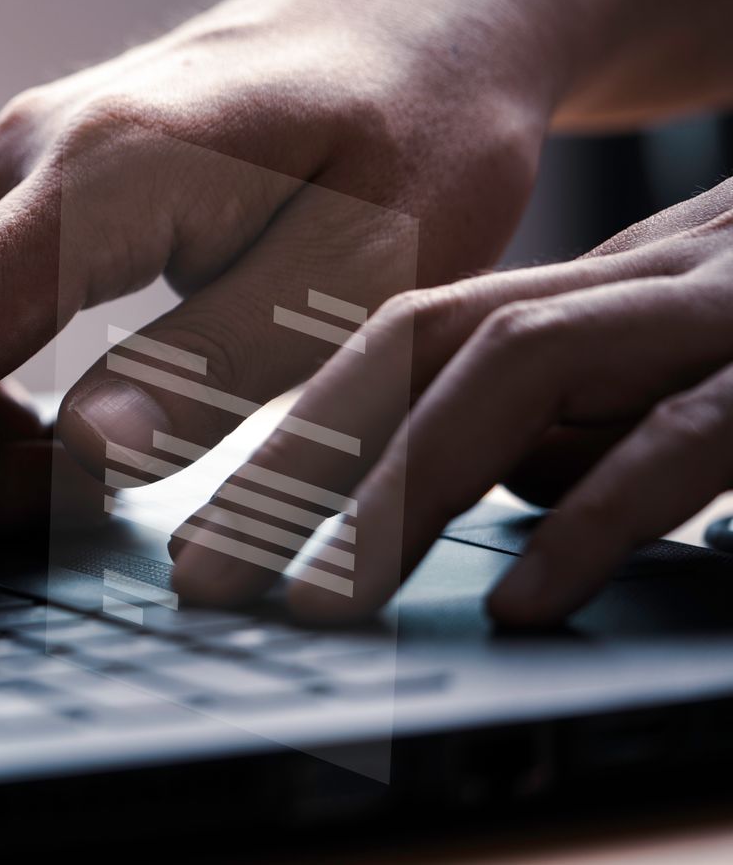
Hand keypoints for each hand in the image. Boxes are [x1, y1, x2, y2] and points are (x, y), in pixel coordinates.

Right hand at [0, 0, 565, 583]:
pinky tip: (37, 428)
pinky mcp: (17, 179)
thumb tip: (82, 461)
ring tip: (64, 483)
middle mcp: (21, 151)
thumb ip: (217, 367)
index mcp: (102, 176)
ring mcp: (7, 157)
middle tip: (65, 523)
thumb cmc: (413, 141)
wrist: (408, 15)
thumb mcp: (361, 276)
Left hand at [170, 175, 732, 626]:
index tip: (206, 533)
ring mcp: (717, 310)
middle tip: (201, 577)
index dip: (296, 428)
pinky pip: (685, 432)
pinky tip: (522, 605)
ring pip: (519, 362)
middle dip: (295, 459)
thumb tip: (508, 478)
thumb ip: (594, 408)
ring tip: (323, 603)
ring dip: (402, 483)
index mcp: (607, 283)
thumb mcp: (696, 361)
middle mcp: (644, 277)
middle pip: (422, 340)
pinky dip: (596, 518)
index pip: (411, 335)